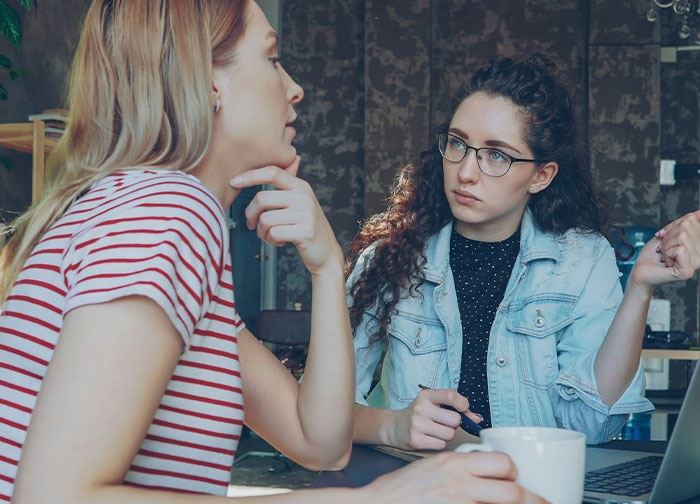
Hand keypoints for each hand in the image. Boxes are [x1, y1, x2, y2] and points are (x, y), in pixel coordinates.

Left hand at [229, 156, 341, 275]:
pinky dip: (271, 241)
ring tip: (270, 235)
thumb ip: (289, 185)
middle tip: (252, 224)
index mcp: (301, 186)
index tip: (234, 181)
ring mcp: (306, 214)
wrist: (326, 253)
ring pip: (265, 219)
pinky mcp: (305, 232)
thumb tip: (289, 160)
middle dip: (250, 214)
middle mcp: (304, 197)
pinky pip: (273, 233)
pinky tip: (279, 242)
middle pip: (262, 198)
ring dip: (262, 232)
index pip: (273, 172)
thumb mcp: (301, 203)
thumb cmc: (307, 227)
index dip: (251, 175)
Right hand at [363, 451, 548, 503]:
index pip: (501, 462)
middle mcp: (460, 483)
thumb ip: (458, 468)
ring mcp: (458, 502)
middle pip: (512, 491)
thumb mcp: (432, 466)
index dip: (514, 473)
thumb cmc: (401, 488)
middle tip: (541, 502)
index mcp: (455, 463)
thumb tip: (482, 474)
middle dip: (531, 499)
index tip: (517, 479)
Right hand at [389, 388, 481, 449]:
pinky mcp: (416, 440)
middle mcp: (421, 408)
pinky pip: (441, 444)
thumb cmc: (420, 414)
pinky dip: (439, 443)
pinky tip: (430, 438)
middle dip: (454, 423)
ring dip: (447, 435)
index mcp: (426, 395)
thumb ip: (456, 408)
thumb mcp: (434, 404)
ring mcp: (417, 425)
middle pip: (455, 420)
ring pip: (450, 434)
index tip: (462, 409)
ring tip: (436, 431)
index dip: (463, 404)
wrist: (395, 426)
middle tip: (444, 422)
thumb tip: (477, 418)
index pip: (451, 396)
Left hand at [628, 211, 699, 293]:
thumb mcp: (668, 233)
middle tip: (664, 248)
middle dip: (669, 235)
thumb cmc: (652, 254)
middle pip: (687, 225)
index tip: (667, 237)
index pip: (692, 219)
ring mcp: (696, 264)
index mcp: (698, 244)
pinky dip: (667, 252)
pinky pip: (680, 249)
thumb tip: (699, 213)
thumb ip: (684, 223)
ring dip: (666, 245)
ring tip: (664, 255)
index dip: (673, 225)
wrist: (641, 271)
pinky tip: (666, 262)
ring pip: (683, 236)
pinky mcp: (687, 271)